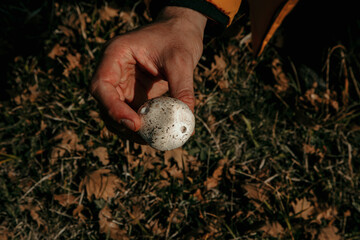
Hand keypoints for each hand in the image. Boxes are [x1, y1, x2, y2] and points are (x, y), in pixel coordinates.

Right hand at [90, 7, 205, 140]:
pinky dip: (143, 126)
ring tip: (155, 138)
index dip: (113, 108)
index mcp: (115, 54)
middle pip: (106, 104)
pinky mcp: (133, 95)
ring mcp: (122, 85)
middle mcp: (114, 71)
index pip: (102, 85)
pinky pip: (132, 114)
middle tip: (147, 137)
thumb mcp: (182, 60)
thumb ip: (183, 88)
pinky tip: (158, 132)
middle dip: (123, 124)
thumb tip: (186, 120)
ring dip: (132, 129)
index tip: (135, 124)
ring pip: (117, 114)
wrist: (180, 32)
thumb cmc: (177, 38)